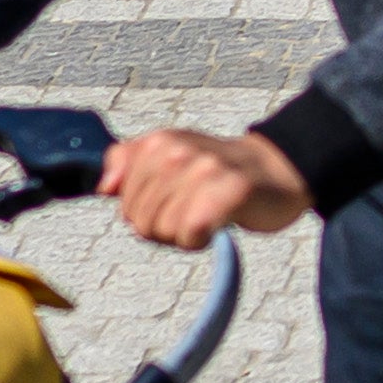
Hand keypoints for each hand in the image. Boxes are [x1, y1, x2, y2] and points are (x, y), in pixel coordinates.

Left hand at [92, 119, 314, 249]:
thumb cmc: (218, 171)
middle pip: (140, 220)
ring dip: (185, 234)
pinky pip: (190, 234)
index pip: (124, 202)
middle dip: (164, 226)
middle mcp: (179, 151)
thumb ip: (129, 163)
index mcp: (159, 142)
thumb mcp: (170, 156)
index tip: (174, 201)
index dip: (146, 212)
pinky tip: (217, 225)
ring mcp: (204, 169)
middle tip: (195, 211)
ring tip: (208, 214)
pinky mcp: (228, 192)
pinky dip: (200, 240)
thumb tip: (104, 188)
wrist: (278, 170)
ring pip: (163, 230)